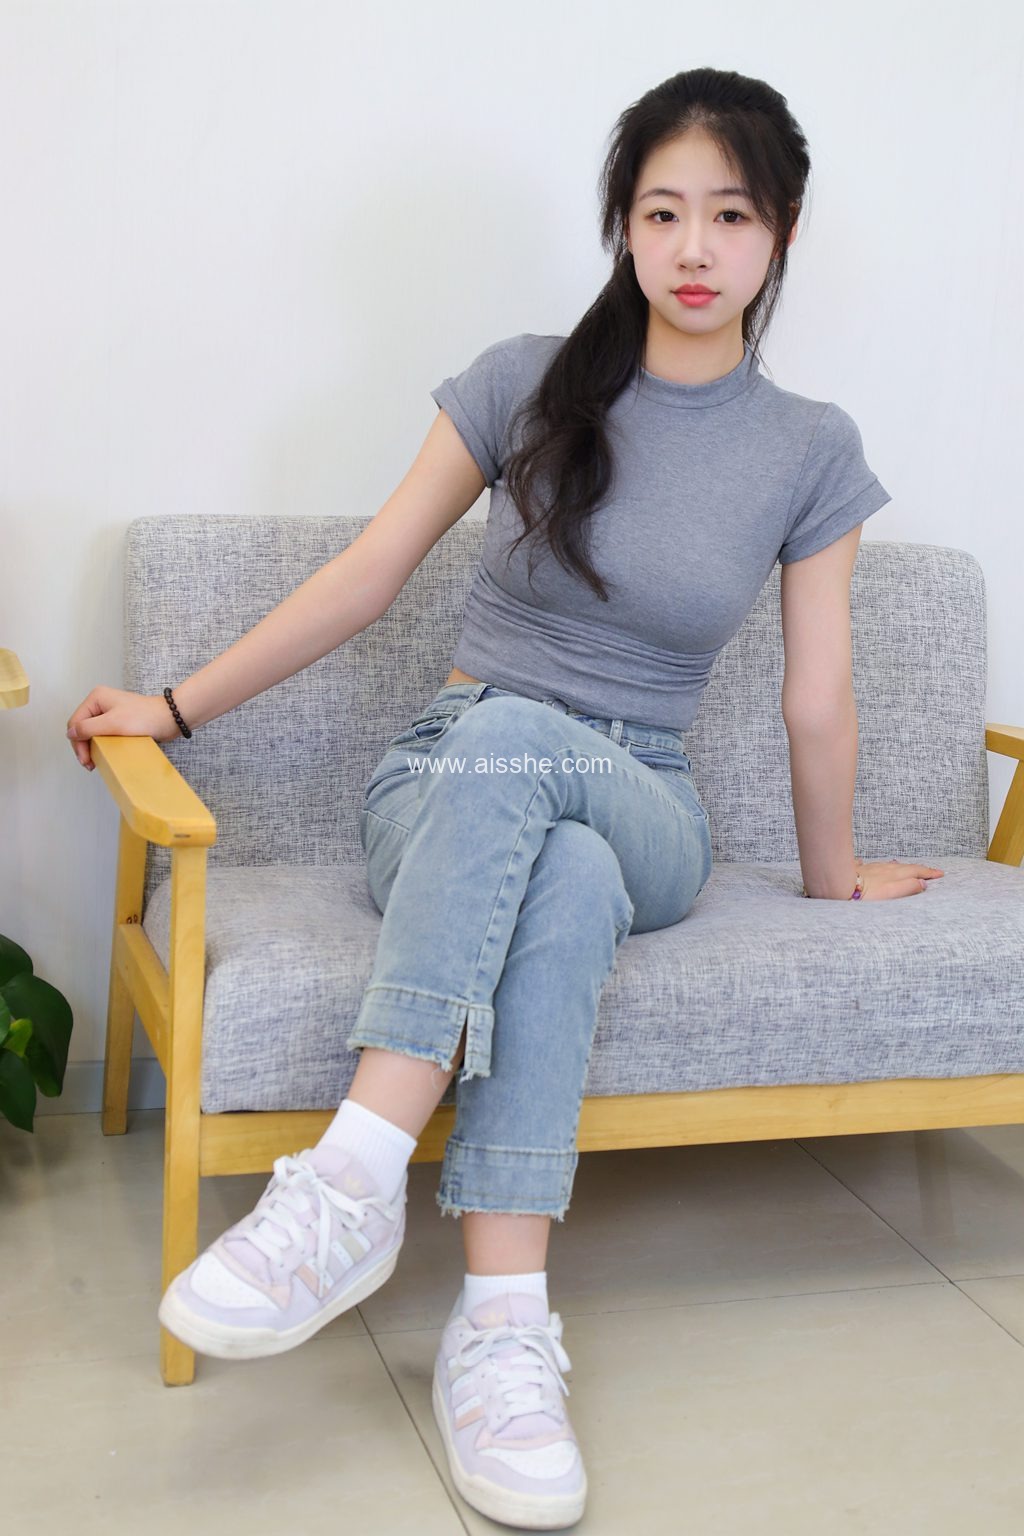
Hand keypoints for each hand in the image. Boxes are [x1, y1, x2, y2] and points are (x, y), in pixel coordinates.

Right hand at [66, 687, 180, 770]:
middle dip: (83, 746)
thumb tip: (70, 733)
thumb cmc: (144, 718)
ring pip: (92, 732)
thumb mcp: (112, 723)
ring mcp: (109, 712)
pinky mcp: (119, 721)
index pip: (75, 722)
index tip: (86, 760)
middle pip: (82, 728)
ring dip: (91, 747)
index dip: (77, 743)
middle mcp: (100, 703)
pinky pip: (103, 734)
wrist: (170, 719)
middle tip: (89, 764)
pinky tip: (104, 755)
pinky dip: (101, 745)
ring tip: (95, 762)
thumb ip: (88, 728)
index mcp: (96, 698)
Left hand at [856, 859, 943, 899]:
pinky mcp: (856, 870)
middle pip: (904, 867)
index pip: (916, 871)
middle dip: (918, 868)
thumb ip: (908, 887)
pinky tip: (868, 865)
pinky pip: (866, 865)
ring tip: (904, 868)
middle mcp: (883, 869)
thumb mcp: (892, 893)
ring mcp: (870, 868)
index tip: (940, 873)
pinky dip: (871, 866)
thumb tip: (922, 884)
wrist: (840, 888)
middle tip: (929, 870)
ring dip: (899, 866)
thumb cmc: (866, 894)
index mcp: (895, 874)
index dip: (929, 873)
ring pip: (887, 865)